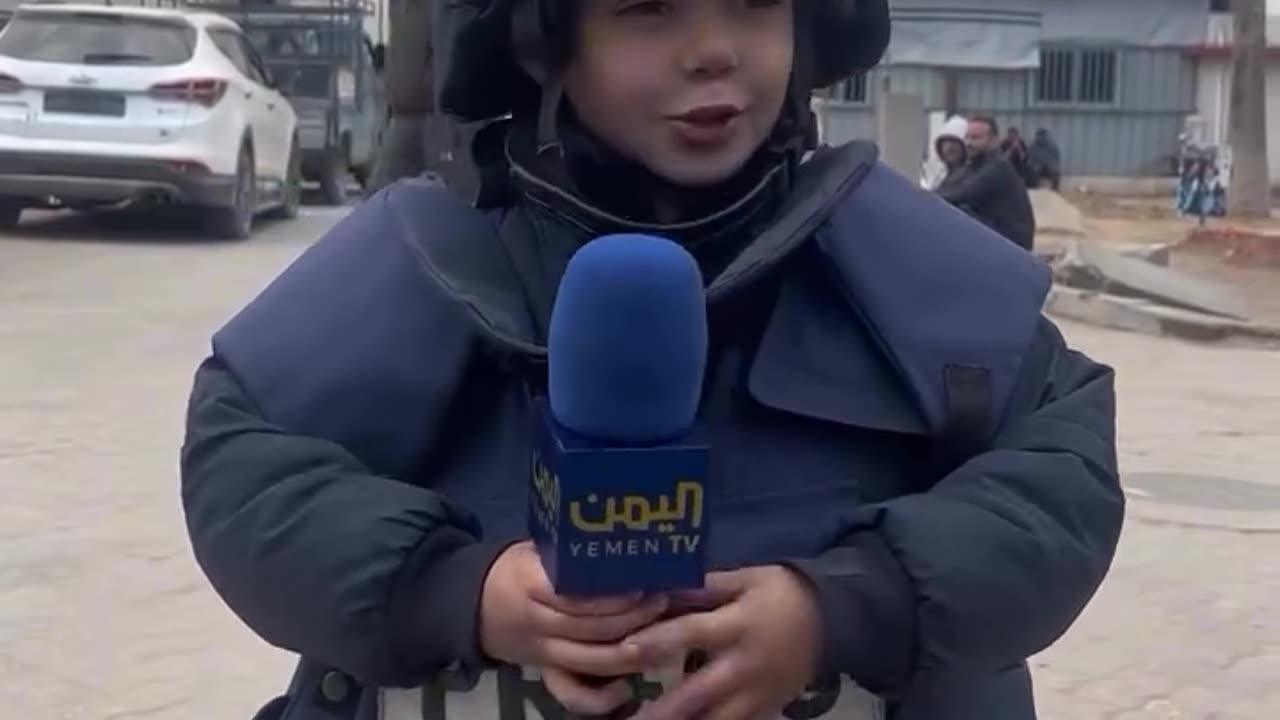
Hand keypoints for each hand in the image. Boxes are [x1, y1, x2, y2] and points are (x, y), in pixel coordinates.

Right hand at [478, 542, 666, 713]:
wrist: (477, 607)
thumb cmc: (517, 570)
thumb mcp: (535, 550)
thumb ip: (570, 550)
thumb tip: (625, 540)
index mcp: (530, 584)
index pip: (574, 596)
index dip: (610, 596)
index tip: (642, 584)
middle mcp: (537, 623)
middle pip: (590, 629)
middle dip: (631, 618)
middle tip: (661, 601)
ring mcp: (543, 653)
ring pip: (590, 660)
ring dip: (629, 651)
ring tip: (661, 636)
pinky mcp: (546, 673)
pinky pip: (571, 694)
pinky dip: (600, 697)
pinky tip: (628, 686)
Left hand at [627, 566, 822, 719]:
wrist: (831, 621)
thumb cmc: (781, 593)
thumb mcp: (748, 578)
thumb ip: (707, 586)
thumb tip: (664, 588)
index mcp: (738, 625)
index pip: (692, 633)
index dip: (658, 641)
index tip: (626, 649)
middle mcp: (744, 665)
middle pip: (698, 692)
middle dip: (663, 710)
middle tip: (630, 719)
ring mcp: (756, 694)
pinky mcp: (764, 710)